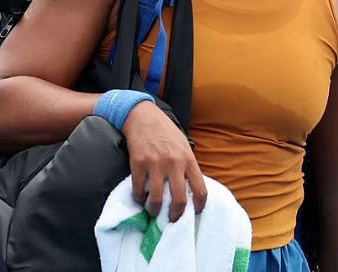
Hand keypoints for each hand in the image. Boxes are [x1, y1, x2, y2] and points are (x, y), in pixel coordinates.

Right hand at [123, 101, 206, 221]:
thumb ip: (188, 165)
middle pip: (178, 199)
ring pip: (156, 199)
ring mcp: (155, 165)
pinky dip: (139, 198)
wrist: (143, 117)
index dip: (199, 206)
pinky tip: (140, 198)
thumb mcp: (184, 146)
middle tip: (172, 219)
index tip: (195, 212)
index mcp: (189, 160)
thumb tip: (191, 187)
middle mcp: (174, 164)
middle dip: (176, 215)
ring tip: (153, 212)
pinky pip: (138, 190)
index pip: (200, 189)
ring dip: (154, 210)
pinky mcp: (138, 164)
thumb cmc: (166, 132)